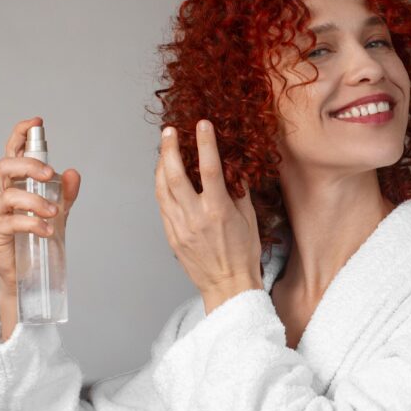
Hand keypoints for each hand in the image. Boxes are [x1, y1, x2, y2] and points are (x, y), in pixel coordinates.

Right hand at [0, 116, 81, 285]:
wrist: (28, 273)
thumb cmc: (38, 238)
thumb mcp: (58, 212)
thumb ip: (65, 193)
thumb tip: (73, 172)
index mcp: (15, 184)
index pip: (13, 152)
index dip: (20, 134)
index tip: (36, 122)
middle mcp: (1, 194)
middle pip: (5, 166)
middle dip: (28, 164)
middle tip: (49, 174)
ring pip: (9, 194)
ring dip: (35, 200)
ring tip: (54, 214)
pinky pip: (12, 222)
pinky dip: (32, 223)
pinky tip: (47, 231)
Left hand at [154, 119, 261, 306]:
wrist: (228, 285)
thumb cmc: (243, 254)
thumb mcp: (249, 218)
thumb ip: (238, 191)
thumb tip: (231, 167)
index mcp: (218, 210)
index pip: (209, 168)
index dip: (205, 143)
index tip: (202, 125)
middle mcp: (195, 217)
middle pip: (175, 175)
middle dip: (170, 149)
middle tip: (169, 131)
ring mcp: (180, 227)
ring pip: (162, 189)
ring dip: (161, 166)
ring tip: (164, 150)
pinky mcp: (172, 235)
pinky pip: (162, 205)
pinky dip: (161, 187)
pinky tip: (164, 177)